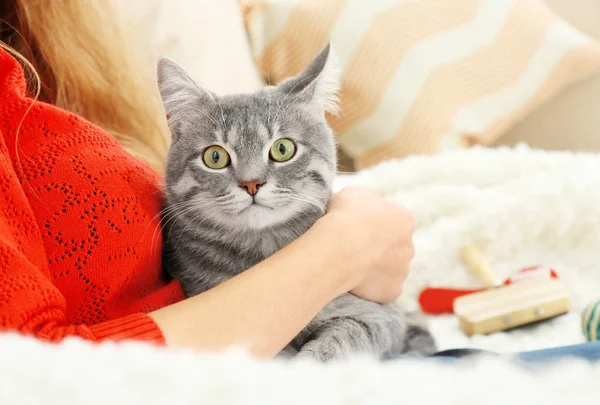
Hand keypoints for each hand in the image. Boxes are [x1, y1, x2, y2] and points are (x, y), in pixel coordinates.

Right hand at [317, 187, 415, 303]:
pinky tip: (353, 281)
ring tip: (350, 265)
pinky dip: (370, 287)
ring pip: (390, 270)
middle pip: (395, 248)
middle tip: (353, 248)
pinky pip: (382, 289)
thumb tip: (366, 206)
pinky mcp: (393, 291)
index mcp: (405, 219)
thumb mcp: (353, 194)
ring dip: (375, 268)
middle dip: (378, 248)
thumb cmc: (344, 217)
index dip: (373, 225)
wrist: (338, 248)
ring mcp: (403, 270)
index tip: (356, 228)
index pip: (393, 222)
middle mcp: (409, 245)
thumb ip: (367, 200)